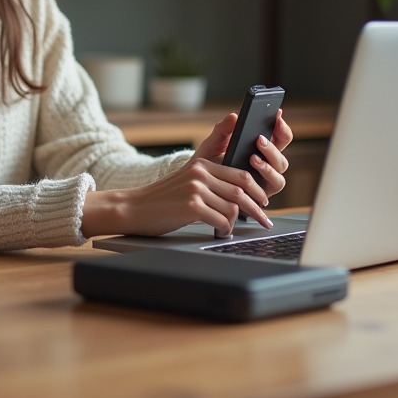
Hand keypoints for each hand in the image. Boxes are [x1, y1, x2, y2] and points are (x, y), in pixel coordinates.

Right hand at [80, 111, 295, 238]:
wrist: (132, 208)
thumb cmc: (160, 200)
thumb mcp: (186, 182)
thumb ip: (209, 183)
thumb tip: (237, 198)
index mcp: (202, 164)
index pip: (240, 174)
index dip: (256, 190)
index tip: (263, 202)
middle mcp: (201, 173)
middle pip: (242, 190)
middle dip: (257, 207)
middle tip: (264, 220)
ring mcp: (196, 188)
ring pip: (233, 207)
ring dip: (236, 222)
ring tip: (231, 229)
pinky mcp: (191, 206)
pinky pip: (221, 220)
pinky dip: (224, 230)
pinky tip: (220, 233)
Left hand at [193, 109, 292, 196]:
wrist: (198, 186)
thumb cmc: (209, 162)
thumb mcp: (213, 144)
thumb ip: (222, 130)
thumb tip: (233, 116)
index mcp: (260, 149)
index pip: (280, 137)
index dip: (282, 127)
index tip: (277, 114)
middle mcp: (267, 165)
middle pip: (282, 157)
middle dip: (273, 148)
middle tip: (259, 139)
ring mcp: (264, 181)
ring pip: (280, 174)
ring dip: (269, 166)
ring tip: (253, 159)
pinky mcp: (259, 195)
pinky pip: (270, 189)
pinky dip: (263, 182)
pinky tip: (248, 177)